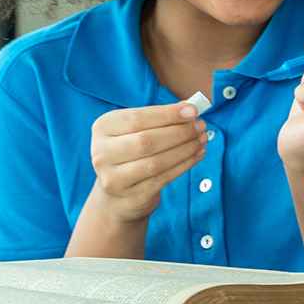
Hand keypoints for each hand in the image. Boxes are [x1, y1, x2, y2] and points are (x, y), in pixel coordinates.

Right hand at [86, 101, 206, 223]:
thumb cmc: (132, 152)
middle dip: (179, 132)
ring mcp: (113, 178)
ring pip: (156, 162)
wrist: (118, 194)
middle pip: (146, 141)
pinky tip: (197, 154)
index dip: (168, 114)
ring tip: (202, 139)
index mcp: (103, 128)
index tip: (193, 110)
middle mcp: (102, 153)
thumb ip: (160, 118)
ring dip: (185, 149)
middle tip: (201, 126)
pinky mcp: (130, 196)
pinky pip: (163, 178)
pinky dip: (185, 164)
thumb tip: (190, 108)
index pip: (137, 118)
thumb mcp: (137, 130)